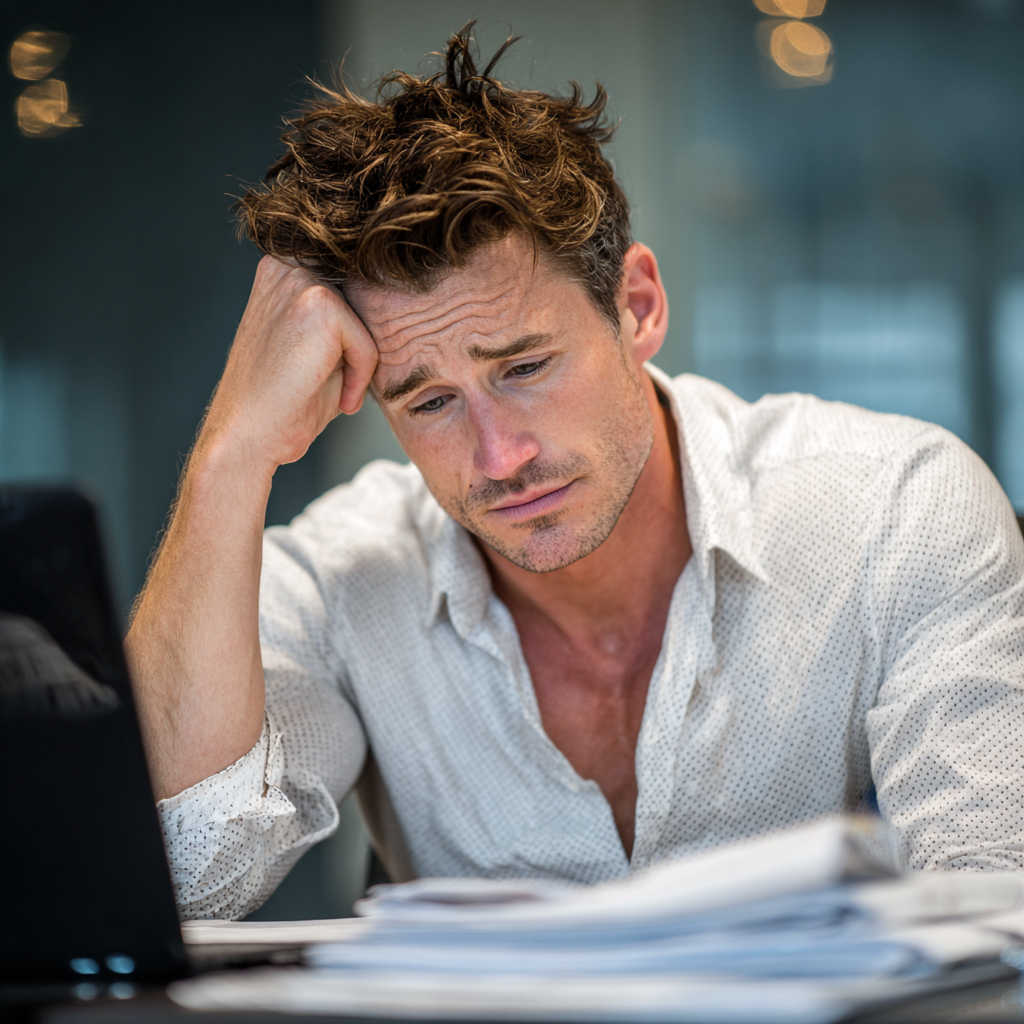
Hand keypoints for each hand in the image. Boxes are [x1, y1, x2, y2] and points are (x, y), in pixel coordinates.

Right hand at [200, 256, 377, 469]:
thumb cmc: (282, 401)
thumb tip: (391, 309)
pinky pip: (367, 344)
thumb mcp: (314, 348)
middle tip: (337, 388)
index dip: (351, 341)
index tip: (333, 374)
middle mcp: (287, 265)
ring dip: (358, 364)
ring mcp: (301, 280)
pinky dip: (360, 378)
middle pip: (361, 307)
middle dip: (357, 350)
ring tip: (335, 393)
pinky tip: (339, 400)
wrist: (247, 433)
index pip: (350, 293)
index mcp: (282, 269)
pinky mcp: (319, 304)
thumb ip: (341, 320)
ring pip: (364, 324)